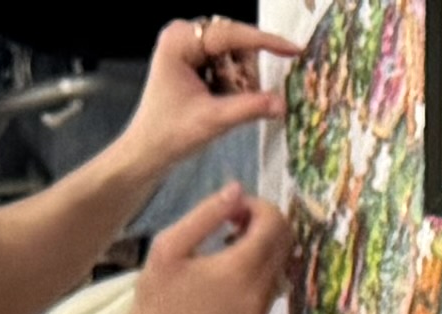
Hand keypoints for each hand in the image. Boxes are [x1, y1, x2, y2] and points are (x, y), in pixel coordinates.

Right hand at [116, 186, 292, 313]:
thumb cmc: (157, 295)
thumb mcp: (170, 245)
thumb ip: (207, 213)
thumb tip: (238, 189)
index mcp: (238, 269)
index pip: (274, 223)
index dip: (257, 206)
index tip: (232, 209)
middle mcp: (258, 292)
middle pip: (284, 241)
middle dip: (264, 223)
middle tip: (232, 223)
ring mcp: (260, 312)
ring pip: (281, 263)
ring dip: (262, 246)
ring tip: (228, 247)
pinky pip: (271, 286)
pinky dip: (259, 270)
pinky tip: (229, 273)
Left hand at [120, 15, 293, 168]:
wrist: (148, 151)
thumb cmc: (169, 134)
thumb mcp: (213, 120)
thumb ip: (249, 108)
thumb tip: (283, 103)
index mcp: (180, 40)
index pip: (231, 34)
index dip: (265, 42)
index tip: (293, 50)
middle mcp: (184, 35)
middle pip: (236, 43)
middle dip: (244, 73)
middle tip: (236, 100)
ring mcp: (189, 45)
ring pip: (235, 54)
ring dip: (238, 81)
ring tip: (221, 103)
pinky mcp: (194, 59)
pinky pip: (229, 63)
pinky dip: (232, 83)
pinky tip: (218, 100)